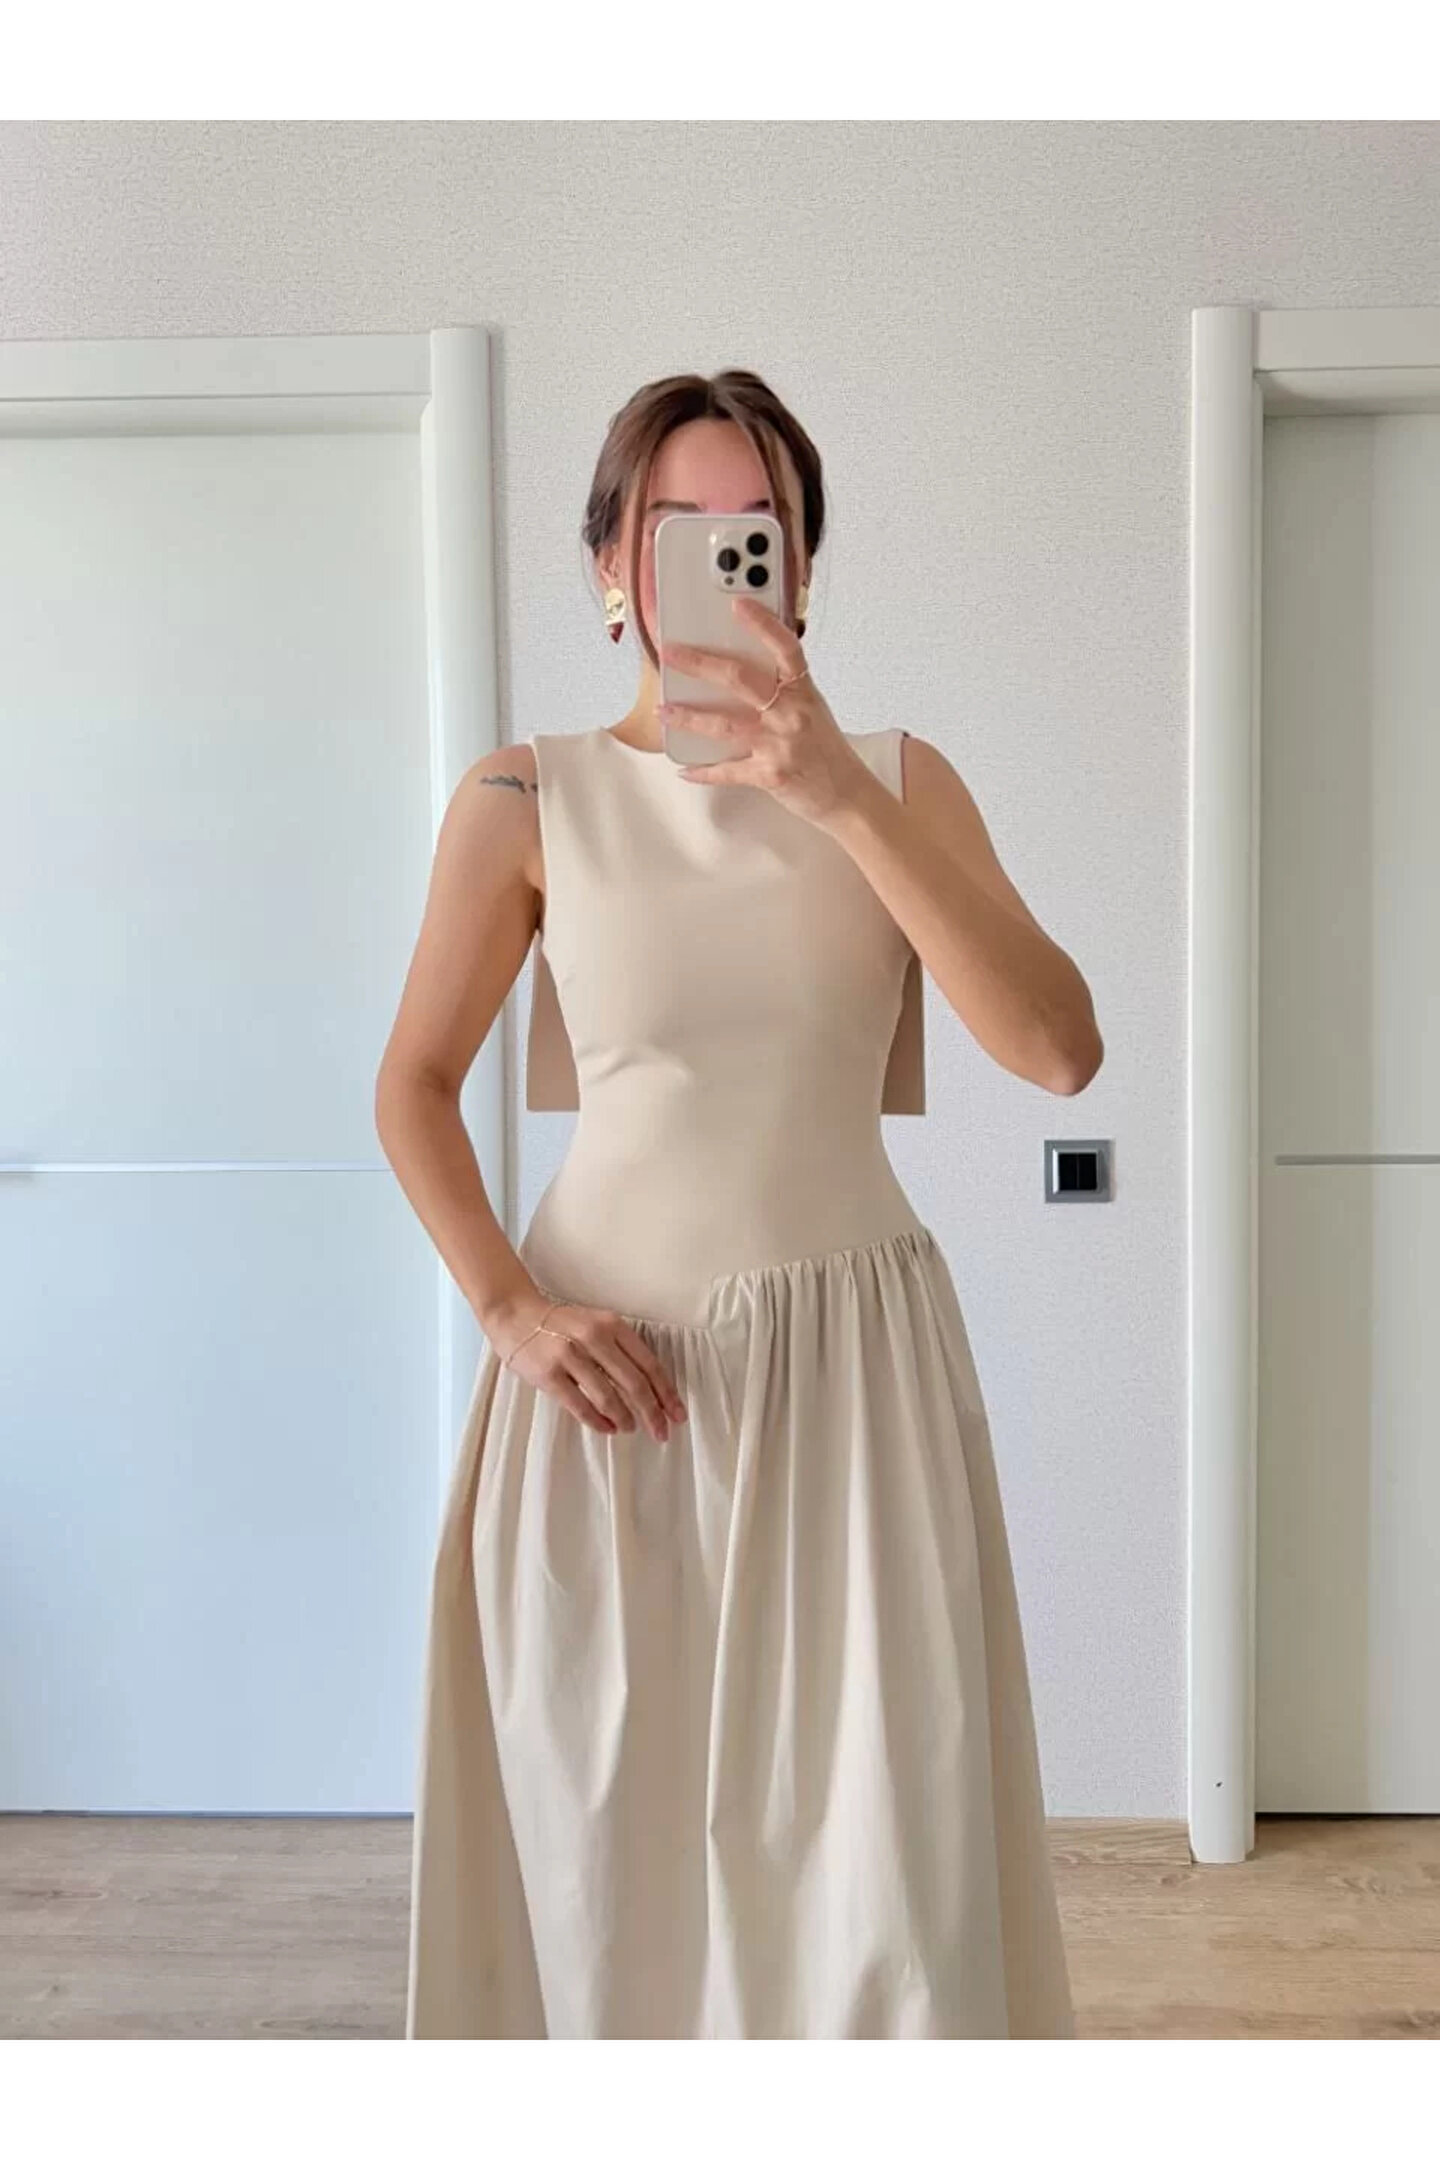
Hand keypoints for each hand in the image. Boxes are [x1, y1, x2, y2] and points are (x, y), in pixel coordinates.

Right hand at [493, 1288, 687, 1444]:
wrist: (517, 1315)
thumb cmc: (563, 1325)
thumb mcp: (598, 1325)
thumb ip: (621, 1350)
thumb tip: (652, 1390)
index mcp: (612, 1325)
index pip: (649, 1364)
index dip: (666, 1392)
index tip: (677, 1414)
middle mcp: (594, 1338)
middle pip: (634, 1383)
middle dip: (652, 1412)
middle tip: (661, 1432)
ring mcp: (570, 1356)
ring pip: (608, 1397)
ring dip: (624, 1418)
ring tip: (630, 1428)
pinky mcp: (549, 1374)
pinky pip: (579, 1405)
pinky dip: (598, 1421)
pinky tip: (607, 1429)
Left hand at [658, 596, 871, 826]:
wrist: (848, 795)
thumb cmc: (827, 751)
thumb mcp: (811, 709)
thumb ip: (782, 689)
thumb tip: (740, 671)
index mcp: (803, 691)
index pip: (785, 648)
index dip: (762, 624)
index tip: (738, 605)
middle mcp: (791, 713)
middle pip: (739, 679)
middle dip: (699, 664)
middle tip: (671, 654)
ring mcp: (780, 744)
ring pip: (723, 724)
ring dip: (688, 717)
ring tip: (663, 710)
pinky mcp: (770, 775)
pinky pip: (727, 771)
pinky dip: (702, 771)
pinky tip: (684, 769)